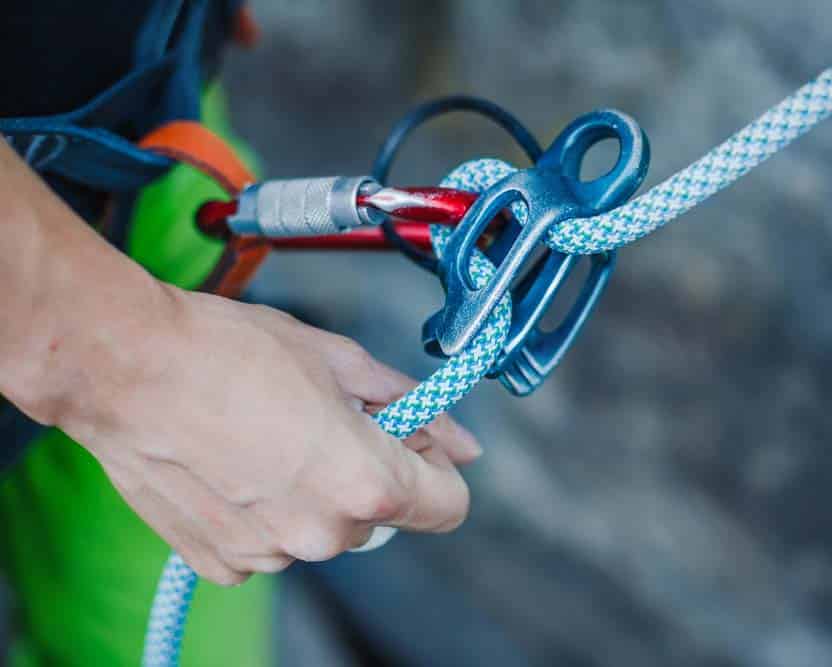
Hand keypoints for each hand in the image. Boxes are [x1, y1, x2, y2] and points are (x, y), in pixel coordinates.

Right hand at [56, 285, 480, 584]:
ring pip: (323, 529)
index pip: (449, 505)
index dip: (437, 467)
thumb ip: (412, 406)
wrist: (125, 368)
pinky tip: (234, 465)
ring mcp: (269, 555)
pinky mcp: (223, 564)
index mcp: (365, 482)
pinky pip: (271, 542)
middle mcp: (322, 534)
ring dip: (312, 492)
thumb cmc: (227, 352)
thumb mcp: (339, 360)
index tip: (412, 440)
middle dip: (364, 469)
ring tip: (267, 436)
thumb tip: (462, 442)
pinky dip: (264, 511)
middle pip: (381, 513)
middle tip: (321, 419)